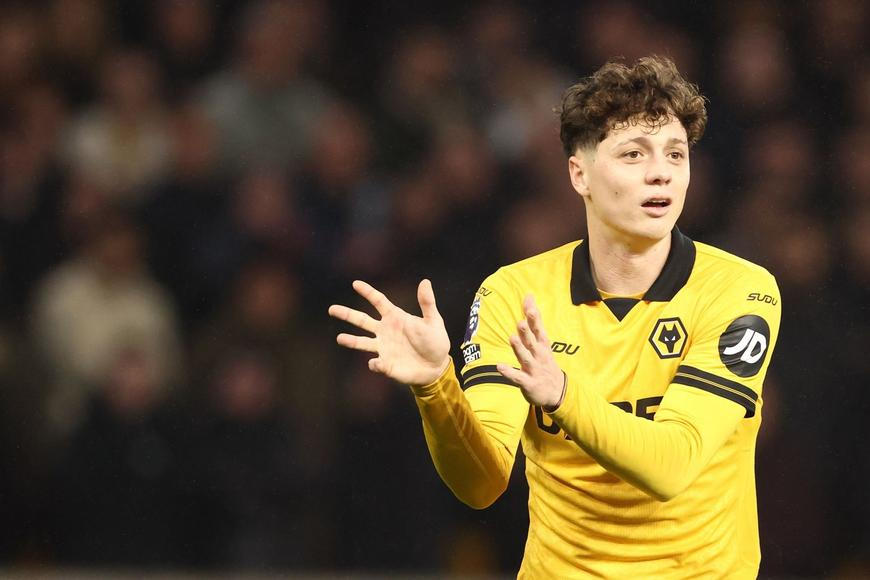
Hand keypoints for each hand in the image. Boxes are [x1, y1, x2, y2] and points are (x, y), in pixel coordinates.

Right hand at [329, 279, 450, 385]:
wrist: (436, 366)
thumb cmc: (435, 341)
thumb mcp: (433, 320)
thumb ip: (427, 303)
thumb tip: (425, 281)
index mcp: (395, 317)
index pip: (378, 301)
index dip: (367, 292)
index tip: (355, 283)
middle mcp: (385, 331)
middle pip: (362, 320)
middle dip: (347, 314)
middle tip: (332, 309)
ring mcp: (383, 347)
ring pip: (362, 342)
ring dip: (351, 341)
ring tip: (339, 338)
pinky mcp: (386, 364)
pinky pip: (376, 363)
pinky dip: (375, 364)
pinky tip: (376, 363)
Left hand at [497, 295, 565, 408]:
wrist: (559, 393)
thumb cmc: (546, 365)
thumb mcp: (543, 346)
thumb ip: (534, 326)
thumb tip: (529, 304)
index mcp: (542, 347)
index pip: (538, 328)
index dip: (534, 315)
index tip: (529, 301)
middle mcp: (539, 356)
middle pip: (532, 342)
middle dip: (527, 332)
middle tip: (521, 321)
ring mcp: (534, 370)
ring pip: (525, 358)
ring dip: (519, 348)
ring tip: (512, 338)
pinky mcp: (529, 383)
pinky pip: (518, 378)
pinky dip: (509, 372)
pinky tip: (500, 367)